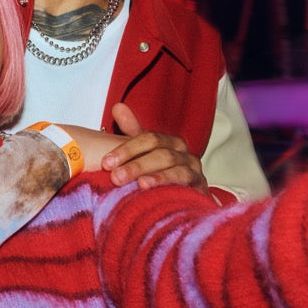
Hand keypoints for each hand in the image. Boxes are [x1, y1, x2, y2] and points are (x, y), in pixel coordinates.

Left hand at [58, 109, 206, 191]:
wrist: (183, 201)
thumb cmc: (157, 175)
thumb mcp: (143, 153)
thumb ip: (132, 131)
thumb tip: (118, 107)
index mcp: (170, 142)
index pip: (150, 139)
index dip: (127, 149)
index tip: (107, 162)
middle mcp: (184, 155)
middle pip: (162, 154)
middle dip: (137, 165)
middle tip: (116, 177)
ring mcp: (194, 173)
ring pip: (177, 171)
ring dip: (158, 178)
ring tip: (140, 185)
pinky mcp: (201, 191)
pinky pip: (189, 190)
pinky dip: (174, 191)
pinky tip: (159, 198)